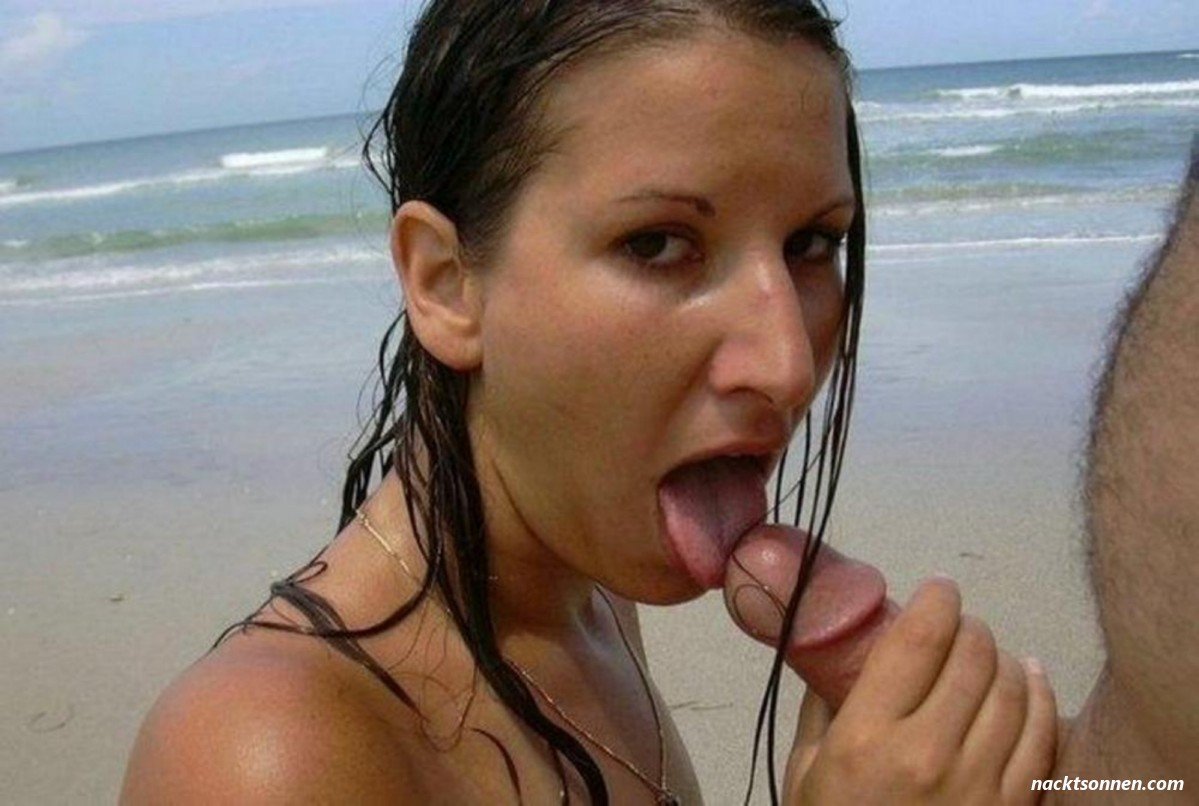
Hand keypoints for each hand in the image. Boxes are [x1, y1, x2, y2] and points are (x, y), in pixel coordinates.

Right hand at [784, 578, 1057, 804]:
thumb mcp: (807, 771)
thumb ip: (825, 707)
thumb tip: (840, 650)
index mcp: (868, 737)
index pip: (918, 640)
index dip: (936, 600)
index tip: (938, 589)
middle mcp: (929, 752)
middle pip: (972, 656)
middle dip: (969, 627)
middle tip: (960, 625)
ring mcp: (980, 785)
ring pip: (1013, 689)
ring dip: (1005, 658)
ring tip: (992, 652)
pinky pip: (1043, 737)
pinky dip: (1041, 697)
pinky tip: (1031, 680)